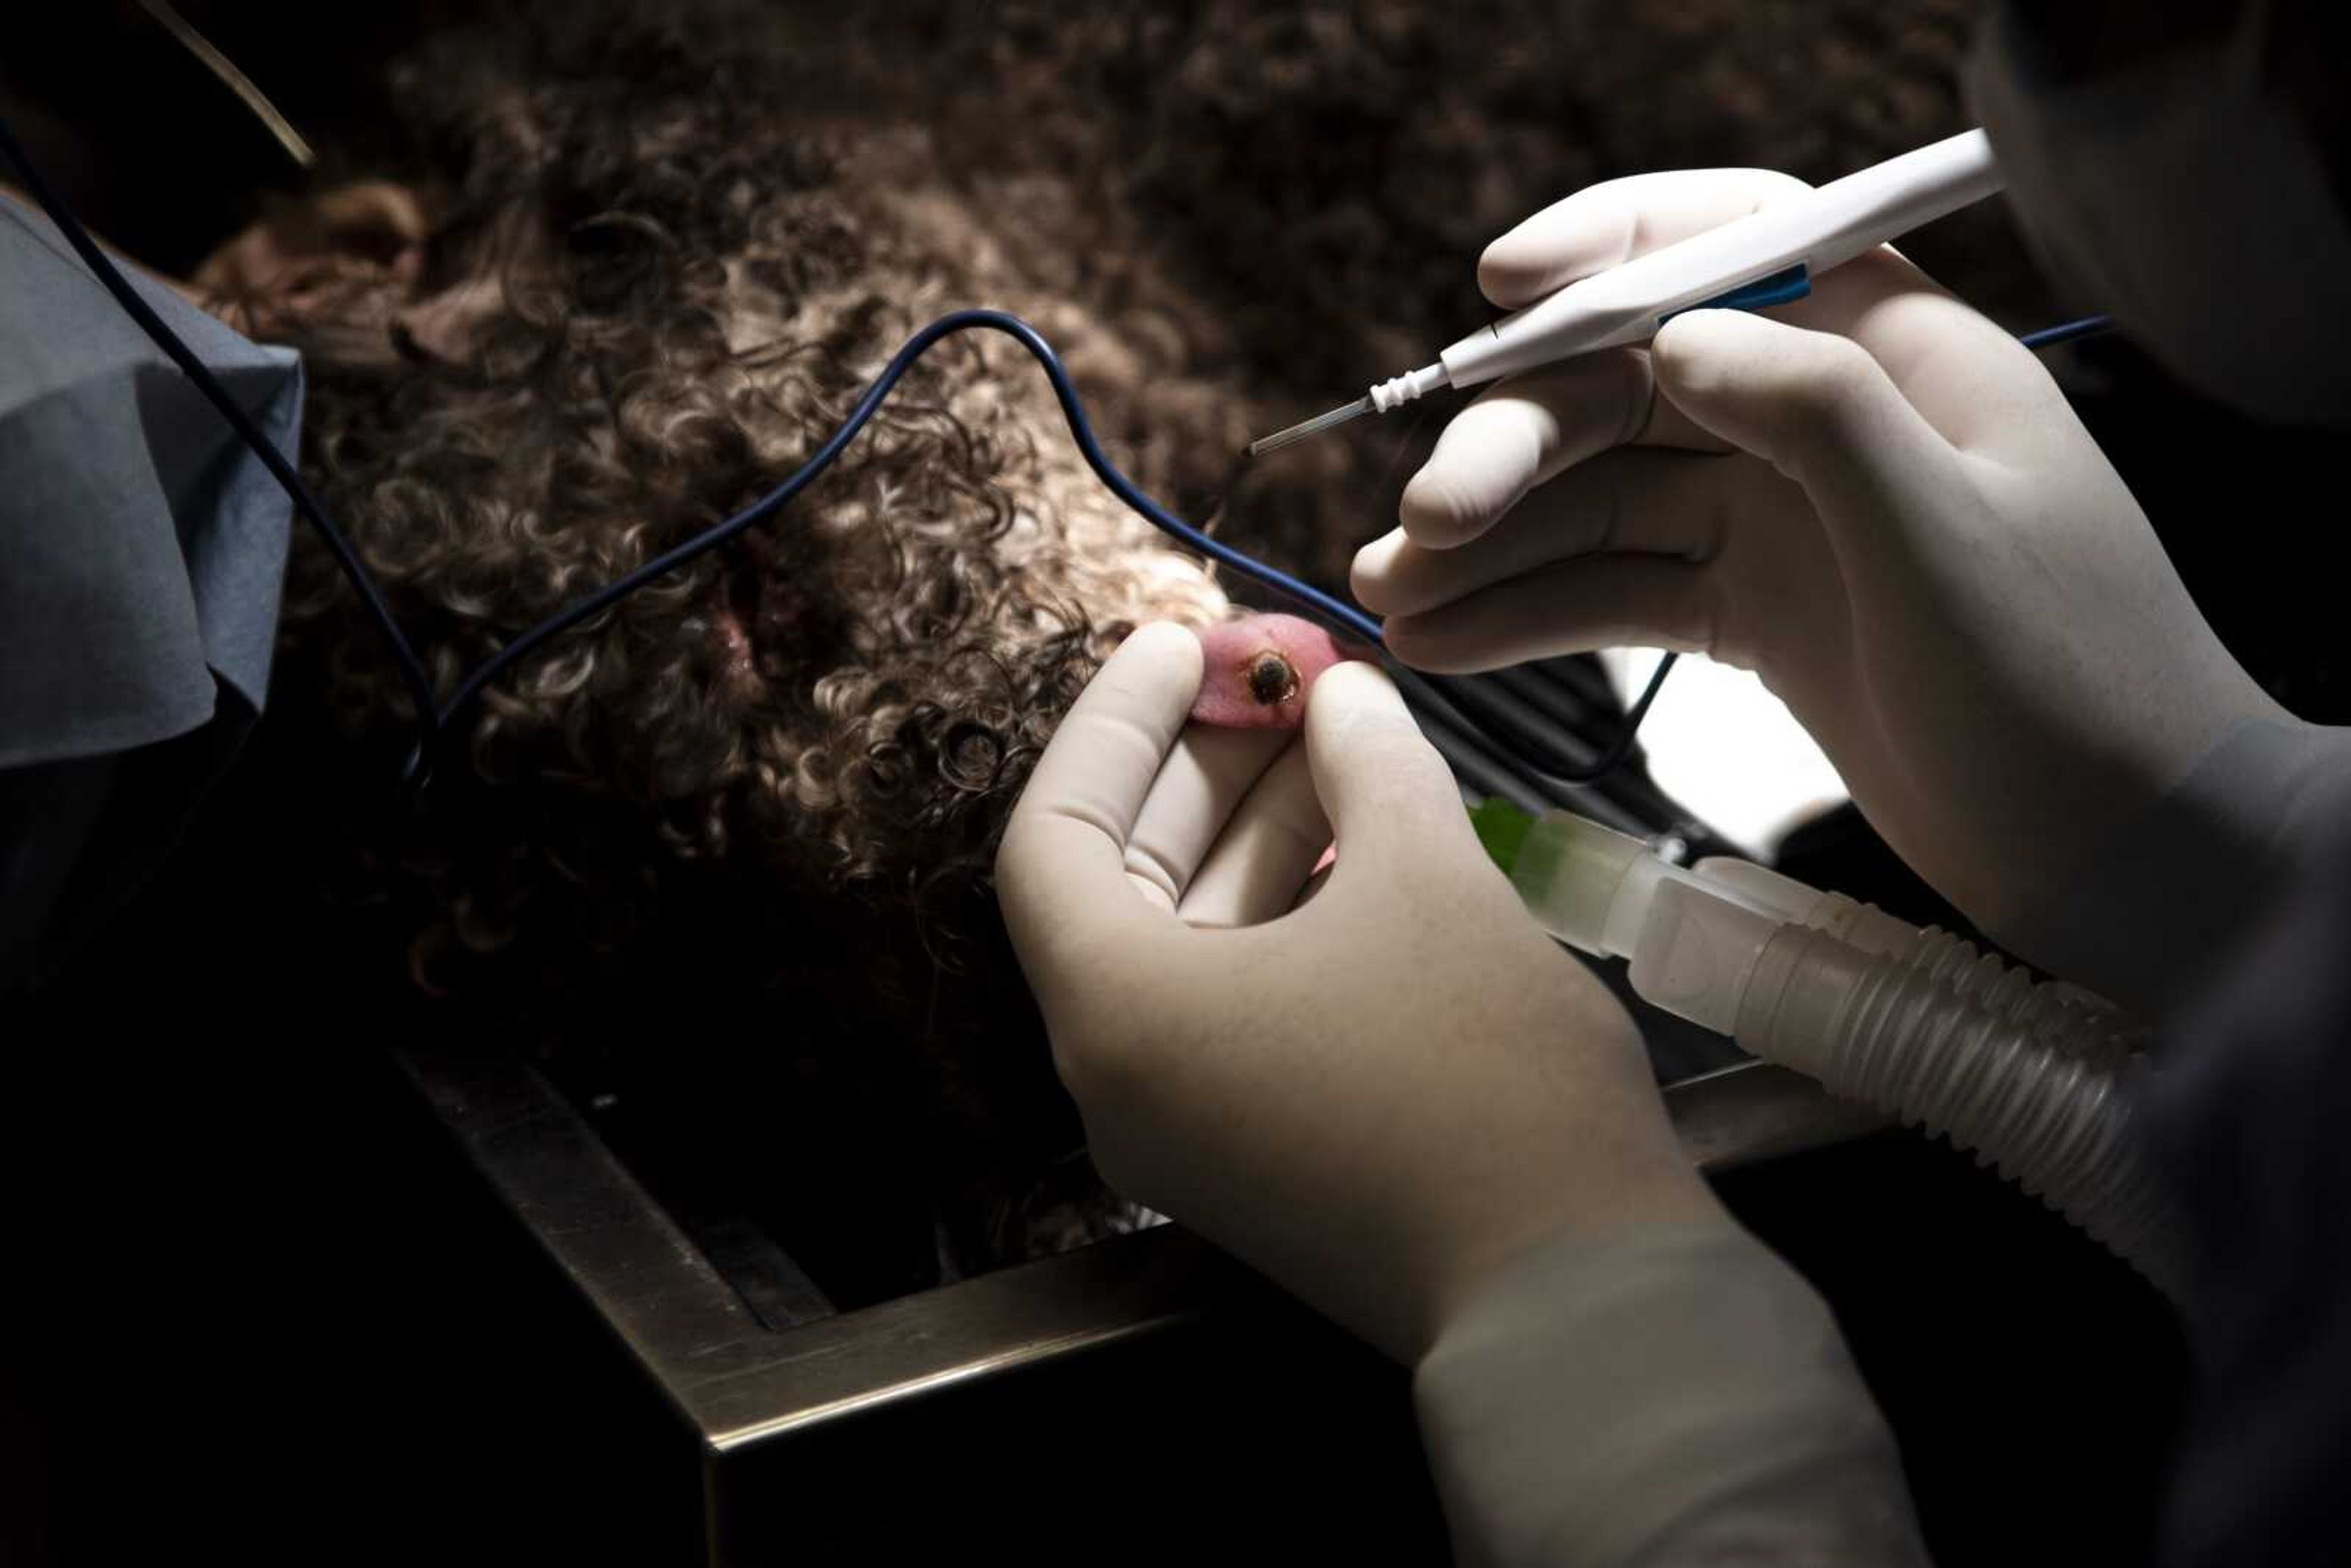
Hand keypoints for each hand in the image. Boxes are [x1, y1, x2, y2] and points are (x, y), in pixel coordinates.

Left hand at [995, 624, 1724, 1362]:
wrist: (1578, 1296)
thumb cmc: (1487, 1076)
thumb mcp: (1428, 878)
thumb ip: (1368, 761)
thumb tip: (1345, 694)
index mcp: (1116, 1014)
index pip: (1054, 828)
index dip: (1118, 718)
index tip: (1192, 641)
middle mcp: (1124, 1079)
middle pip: (1120, 878)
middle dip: (1204, 764)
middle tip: (1286, 673)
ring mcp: (1189, 1128)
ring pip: (1189, 940)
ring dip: (1258, 830)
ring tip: (1342, 735)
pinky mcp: (1257, 1154)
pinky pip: (1236, 1002)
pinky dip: (1284, 912)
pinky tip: (1364, 837)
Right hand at [1350, 170, 2281, 962]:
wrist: (2122, 857)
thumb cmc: (2073, 687)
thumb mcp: (1948, 535)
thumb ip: (1817, 414)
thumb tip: (1676, 335)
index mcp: (1896, 355)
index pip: (1736, 244)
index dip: (1612, 247)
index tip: (1498, 285)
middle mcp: (1825, 420)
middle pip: (1632, 390)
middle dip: (1516, 447)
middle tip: (1425, 523)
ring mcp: (1783, 520)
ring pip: (1605, 499)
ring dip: (1496, 541)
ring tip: (1393, 593)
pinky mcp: (1754, 614)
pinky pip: (1619, 591)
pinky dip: (1532, 613)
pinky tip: (1448, 643)